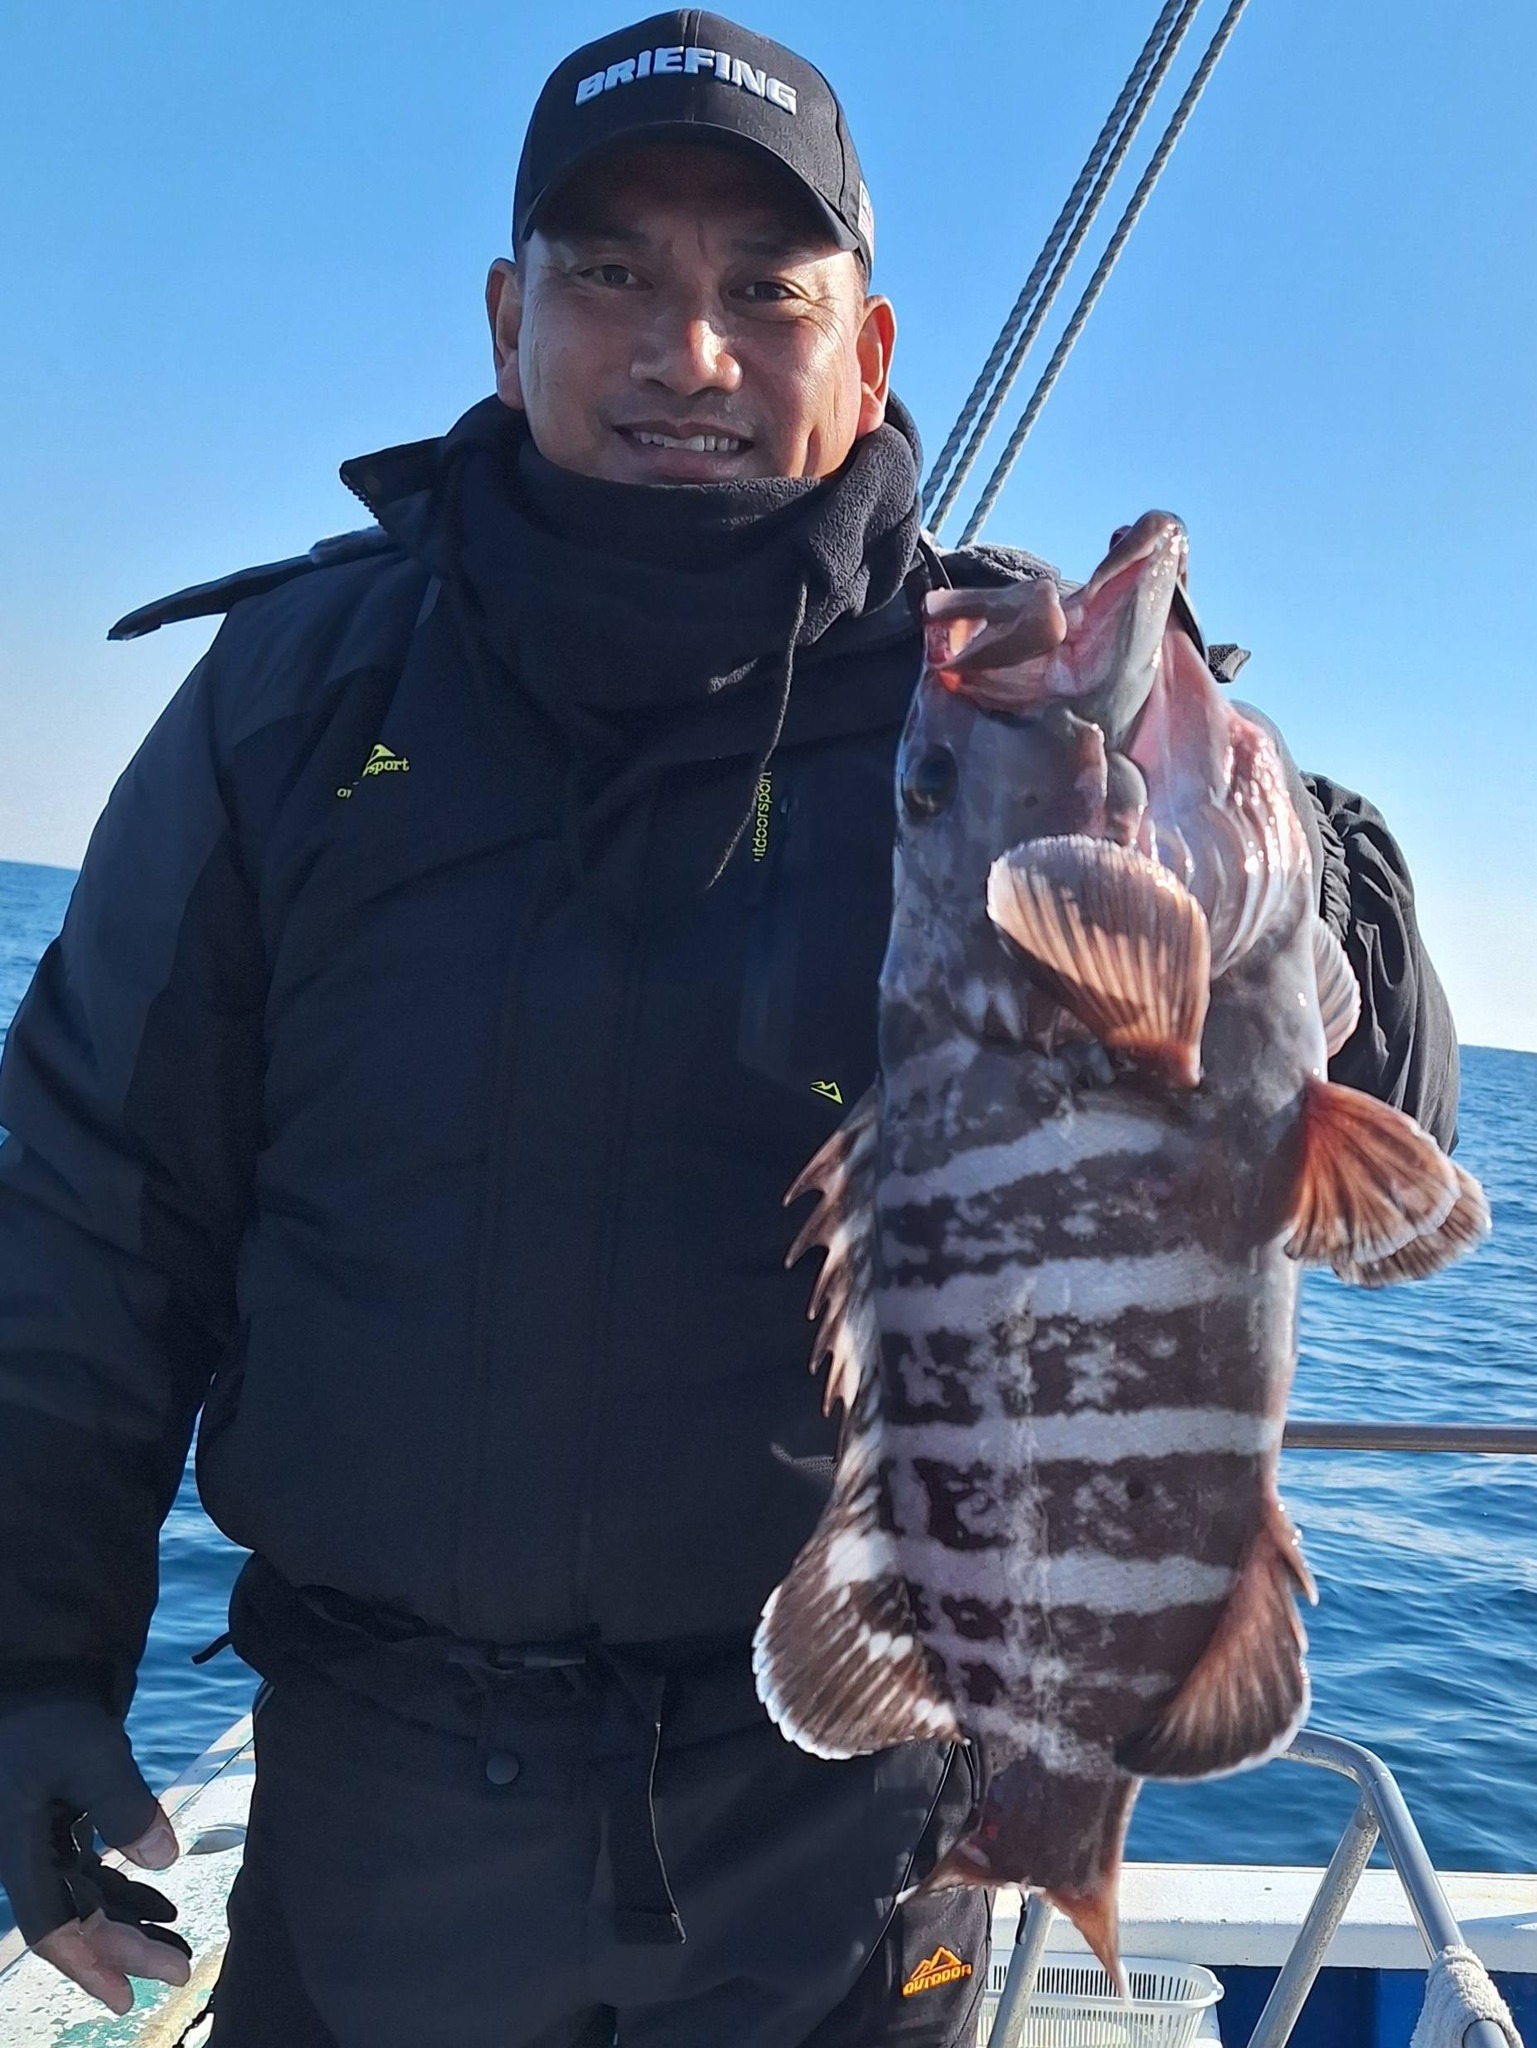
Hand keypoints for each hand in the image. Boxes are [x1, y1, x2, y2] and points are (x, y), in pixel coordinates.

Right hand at [0, 1698, 190, 2013]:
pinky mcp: (60, 1827)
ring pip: (86, 1901)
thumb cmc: (56, 1718)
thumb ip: (126, 1806)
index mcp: (20, 1853)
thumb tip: (164, 1860)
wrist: (39, 1678)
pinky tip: (159, 1903)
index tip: (126, 1996)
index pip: (55, 1926)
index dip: (90, 1964)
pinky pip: (90, 1875)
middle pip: (76, 1920)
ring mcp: (42, 1845)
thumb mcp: (93, 1756)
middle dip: (124, 1950)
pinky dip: (124, 1891)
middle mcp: (27, 1859)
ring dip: (128, 1925)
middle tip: (176, 1973)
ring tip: (176, 1947)